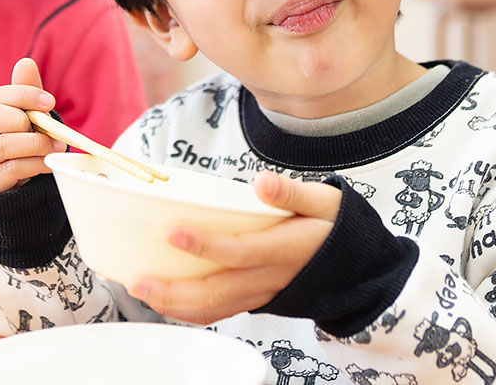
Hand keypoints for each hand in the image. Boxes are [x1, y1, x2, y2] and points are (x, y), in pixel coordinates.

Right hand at [0, 57, 66, 192]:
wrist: (12, 188)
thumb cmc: (19, 147)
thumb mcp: (25, 120)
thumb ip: (25, 96)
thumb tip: (26, 62)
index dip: (22, 95)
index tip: (49, 101)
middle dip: (21, 118)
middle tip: (49, 126)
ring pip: (1, 145)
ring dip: (35, 143)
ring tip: (57, 145)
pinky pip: (10, 170)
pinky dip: (35, 163)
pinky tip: (49, 162)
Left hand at [127, 171, 341, 325]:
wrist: (359, 267)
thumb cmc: (335, 226)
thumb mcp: (323, 201)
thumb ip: (291, 192)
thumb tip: (262, 182)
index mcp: (285, 249)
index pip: (240, 251)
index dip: (206, 245)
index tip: (174, 231)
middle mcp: (270, 278)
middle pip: (217, 291)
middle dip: (174, 290)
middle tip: (137, 280)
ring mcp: (262, 294)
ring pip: (214, 308)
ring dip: (174, 304)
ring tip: (140, 289)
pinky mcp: (256, 301)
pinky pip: (220, 312)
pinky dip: (189, 310)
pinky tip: (164, 300)